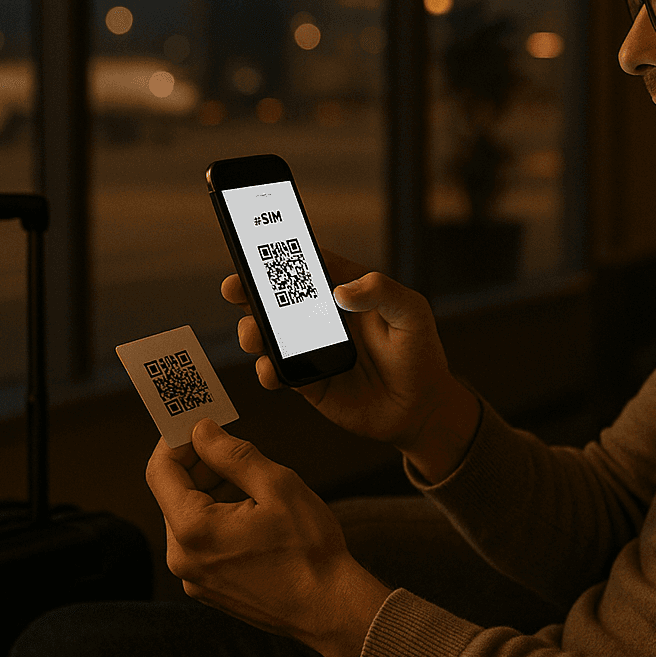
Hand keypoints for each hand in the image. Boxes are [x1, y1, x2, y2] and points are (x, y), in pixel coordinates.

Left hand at [145, 418, 390, 656]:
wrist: (329, 609)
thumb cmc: (309, 549)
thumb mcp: (277, 485)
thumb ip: (233, 454)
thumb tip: (202, 431)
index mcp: (193, 529)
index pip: (160, 471)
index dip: (174, 440)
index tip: (196, 421)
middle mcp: (182, 558)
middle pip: (172, 494)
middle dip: (197, 464)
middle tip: (230, 442)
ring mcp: (193, 578)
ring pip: (187, 518)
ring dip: (209, 491)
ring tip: (250, 481)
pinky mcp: (208, 589)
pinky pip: (200, 542)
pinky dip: (217, 518)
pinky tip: (252, 513)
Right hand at [222, 249, 478, 481]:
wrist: (420, 408)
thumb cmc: (420, 354)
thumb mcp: (412, 312)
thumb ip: (383, 292)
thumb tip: (342, 291)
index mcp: (346, 291)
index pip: (309, 265)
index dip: (281, 254)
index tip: (257, 247)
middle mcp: (323, 318)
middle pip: (277, 297)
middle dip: (250, 289)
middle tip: (235, 287)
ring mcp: (311, 349)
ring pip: (268, 334)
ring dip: (252, 330)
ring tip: (253, 334)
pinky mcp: (307, 382)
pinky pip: (277, 373)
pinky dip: (266, 371)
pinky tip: (271, 371)